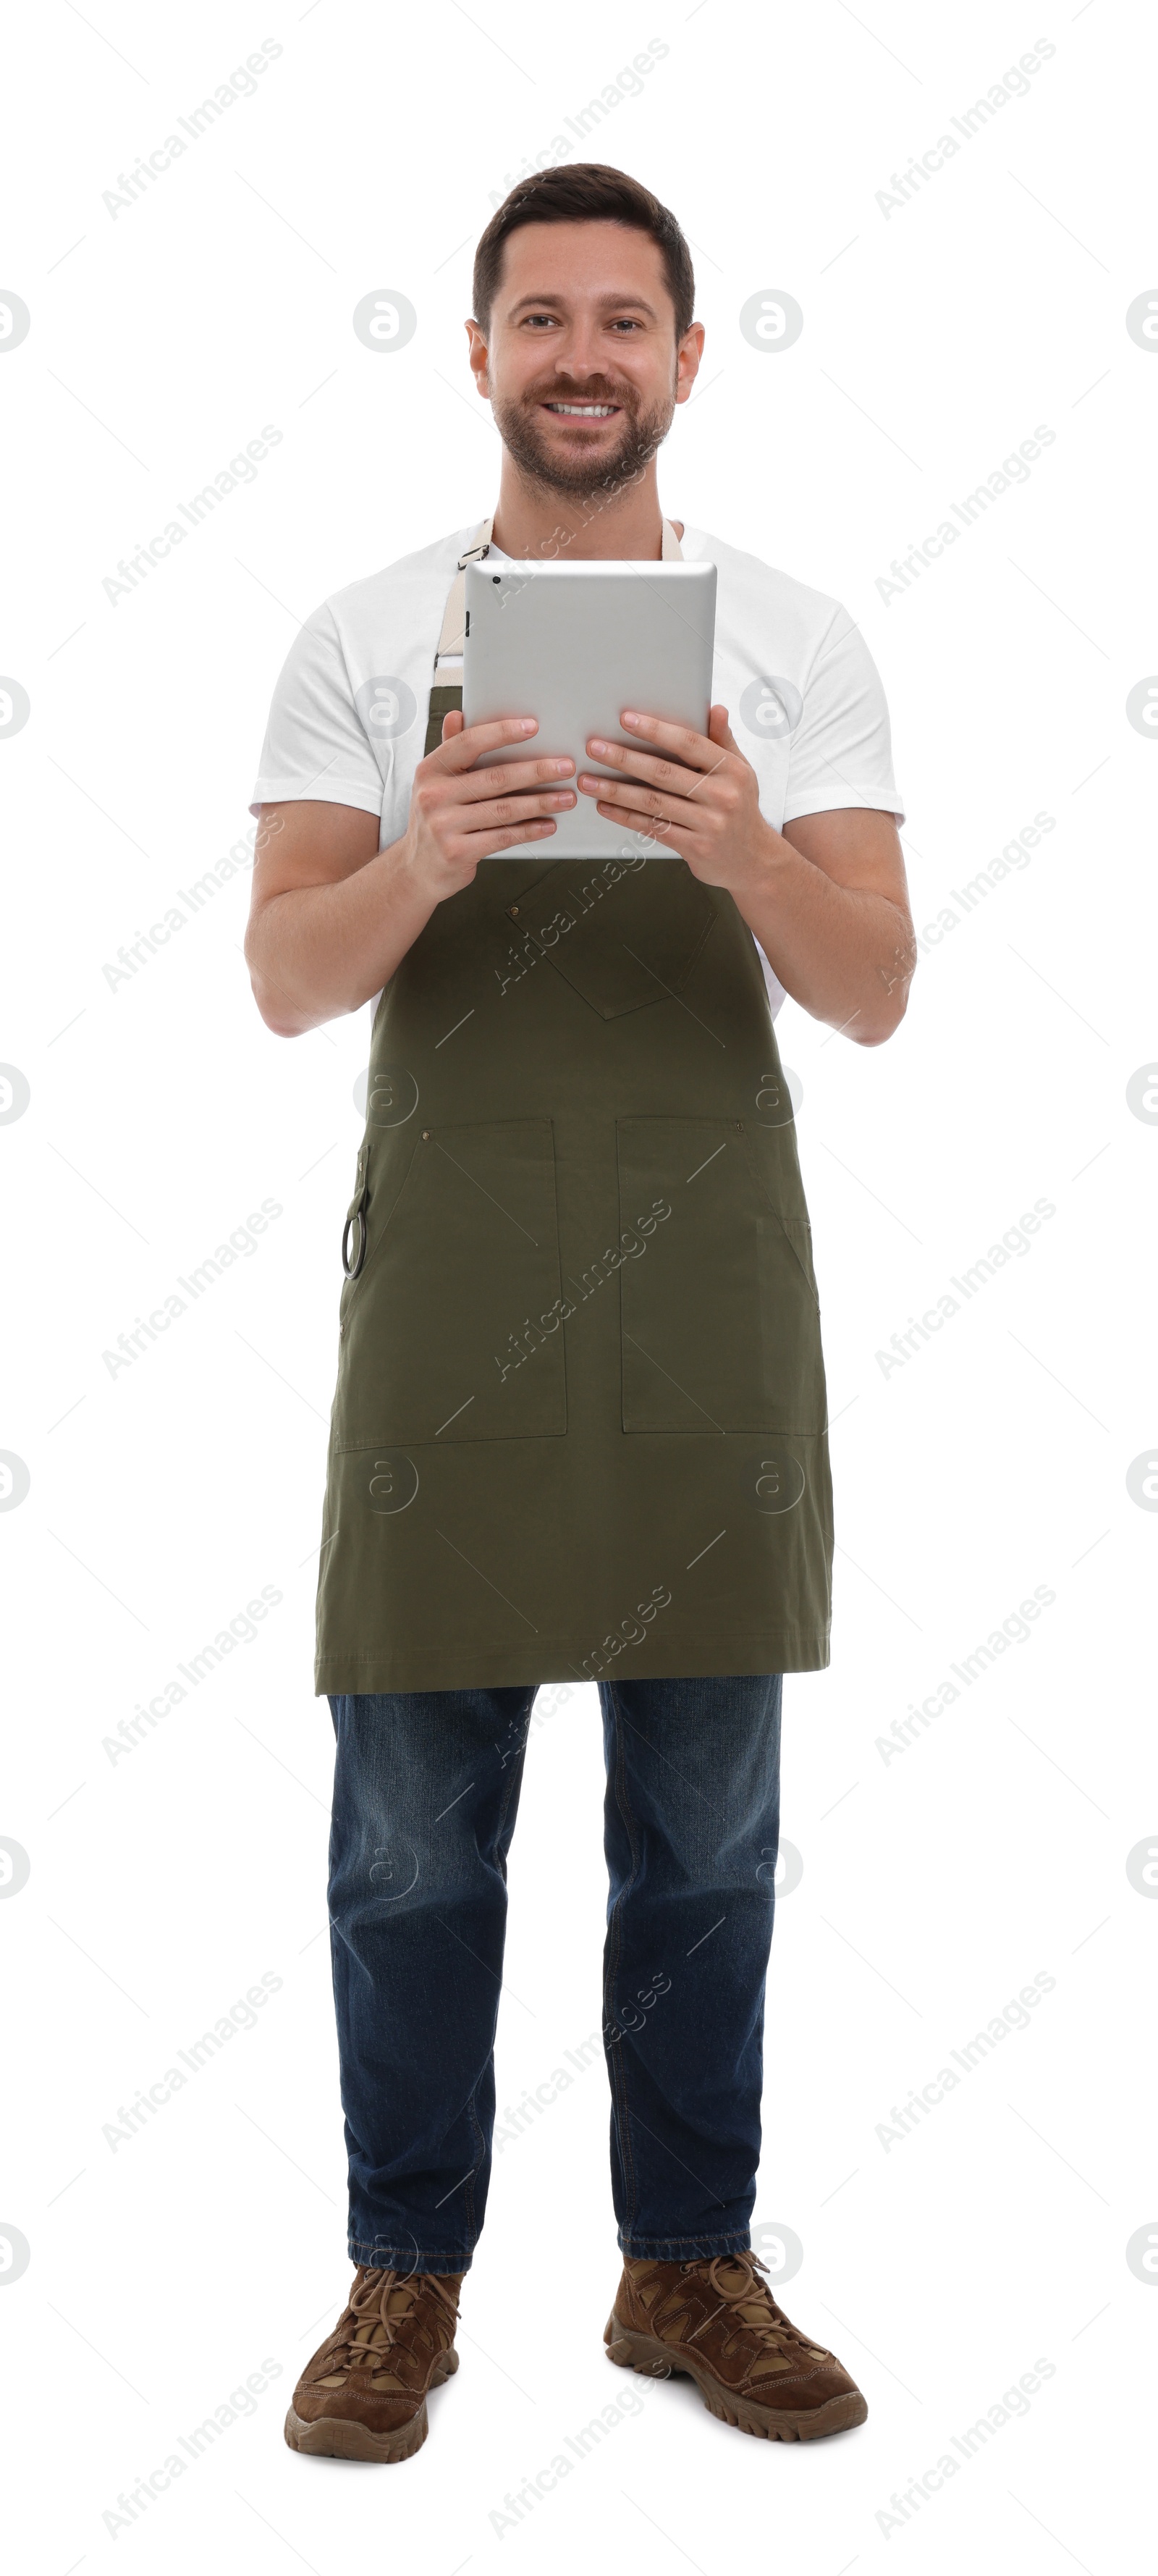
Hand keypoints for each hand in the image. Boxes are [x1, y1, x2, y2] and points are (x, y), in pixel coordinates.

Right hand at [399, 711, 575, 898]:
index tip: (532, 727)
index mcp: (430, 770)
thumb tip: (458, 716)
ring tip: (566, 798)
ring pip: (504, 809)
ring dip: (541, 803)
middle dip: (537, 771)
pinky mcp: (457, 852)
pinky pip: (502, 837)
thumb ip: (450, 751)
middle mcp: (433, 796)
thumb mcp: (435, 783)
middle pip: (495, 778)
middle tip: (565, 766)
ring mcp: (443, 825)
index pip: (468, 743)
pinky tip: (547, 825)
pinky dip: (529, 831)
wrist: (418, 870)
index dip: (502, 732)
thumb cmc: (434, 821)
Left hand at [577, 705, 776, 889]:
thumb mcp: (740, 771)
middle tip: (594, 748)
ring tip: (588, 780)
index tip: (626, 719)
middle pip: (663, 773)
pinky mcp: (695, 847)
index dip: (655, 730)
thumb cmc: (739, 807)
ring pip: (653, 803)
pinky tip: (605, 806)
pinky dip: (626, 816)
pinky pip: (653, 828)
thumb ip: (723, 740)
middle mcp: (722, 795)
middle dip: (624, 758)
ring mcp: (709, 824)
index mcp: (732, 769)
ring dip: (616, 790)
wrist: (753, 860)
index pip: (689, 743)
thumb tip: (715, 708)